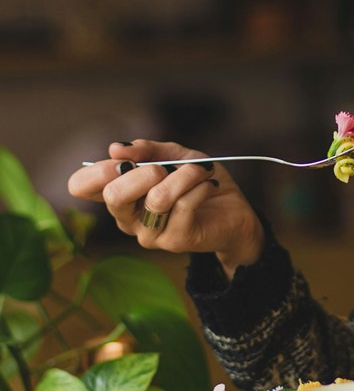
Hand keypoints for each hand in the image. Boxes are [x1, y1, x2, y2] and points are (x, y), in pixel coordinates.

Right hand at [67, 140, 264, 277]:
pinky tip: (210, 185)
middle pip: (113, 195)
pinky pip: (184, 205)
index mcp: (119, 195)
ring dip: (185, 176)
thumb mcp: (174, 156)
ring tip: (202, 170)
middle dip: (143, 172)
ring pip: (157, 198)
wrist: (235, 211)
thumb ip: (147, 149)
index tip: (126, 159)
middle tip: (165, 168)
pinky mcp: (175, 241)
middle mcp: (127, 218)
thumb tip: (116, 149)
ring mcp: (149, 234)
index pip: (81, 186)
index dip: (98, 169)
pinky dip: (200, 186)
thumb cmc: (199, 182)